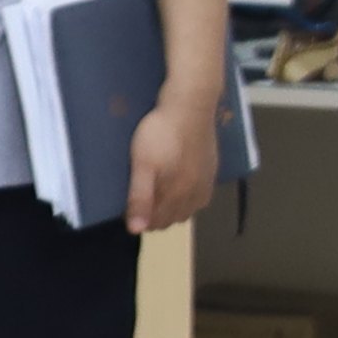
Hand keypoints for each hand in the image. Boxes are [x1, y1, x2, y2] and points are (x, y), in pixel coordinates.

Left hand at [122, 91, 210, 237]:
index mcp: (177, 196)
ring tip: (157, 193)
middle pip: (172, 219)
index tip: (125, 206)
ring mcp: (206, 183)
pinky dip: (187, 199)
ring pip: (187, 209)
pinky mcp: (212, 170)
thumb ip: (140, 197)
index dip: (139, 218)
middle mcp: (195, 196)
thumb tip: (136, 231)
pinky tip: (179, 186)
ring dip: (172, 209)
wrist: (190, 106)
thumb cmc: (161, 133)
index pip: (156, 223)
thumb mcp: (143, 164)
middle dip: (155, 215)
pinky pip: (200, 197)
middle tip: (139, 198)